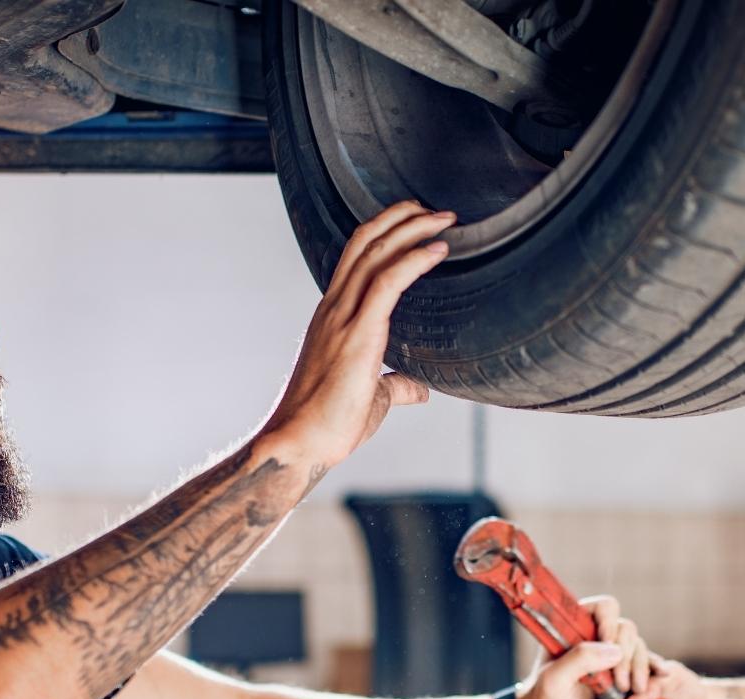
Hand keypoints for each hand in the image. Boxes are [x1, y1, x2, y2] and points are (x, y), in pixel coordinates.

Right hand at [256, 201, 454, 468]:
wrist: (300, 444)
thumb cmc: (329, 425)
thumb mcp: (372, 398)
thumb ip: (394, 386)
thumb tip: (418, 390)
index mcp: (333, 316)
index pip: (356, 256)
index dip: (385, 231)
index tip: (416, 220)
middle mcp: (334, 308)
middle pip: (365, 242)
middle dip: (401, 217)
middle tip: (436, 209)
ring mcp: (342, 318)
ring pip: (375, 253)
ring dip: (412, 229)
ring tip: (444, 219)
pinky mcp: (357, 335)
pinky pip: (386, 283)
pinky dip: (413, 259)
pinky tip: (438, 250)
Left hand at [515, 596, 651, 698]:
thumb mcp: (555, 681)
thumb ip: (579, 661)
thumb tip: (614, 650)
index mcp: (573, 627)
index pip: (603, 608)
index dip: (611, 624)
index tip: (610, 650)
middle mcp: (593, 635)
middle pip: (626, 629)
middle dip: (628, 655)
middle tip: (621, 684)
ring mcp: (607, 655)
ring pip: (637, 648)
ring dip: (640, 668)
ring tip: (634, 694)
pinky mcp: (619, 675)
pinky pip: (643, 667)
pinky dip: (652, 672)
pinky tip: (661, 677)